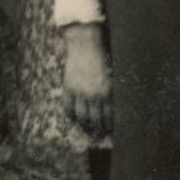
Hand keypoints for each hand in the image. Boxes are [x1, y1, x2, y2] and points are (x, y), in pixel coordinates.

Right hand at [61, 23, 109, 138]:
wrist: (85, 44)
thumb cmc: (102, 58)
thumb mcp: (111, 76)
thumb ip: (110, 92)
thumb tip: (111, 108)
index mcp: (108, 92)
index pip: (108, 117)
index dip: (108, 126)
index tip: (109, 131)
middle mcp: (94, 95)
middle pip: (95, 121)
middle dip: (97, 130)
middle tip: (98, 135)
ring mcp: (80, 92)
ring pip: (81, 117)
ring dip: (84, 126)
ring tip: (86, 129)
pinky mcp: (68, 88)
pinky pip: (68, 108)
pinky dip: (71, 115)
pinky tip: (74, 117)